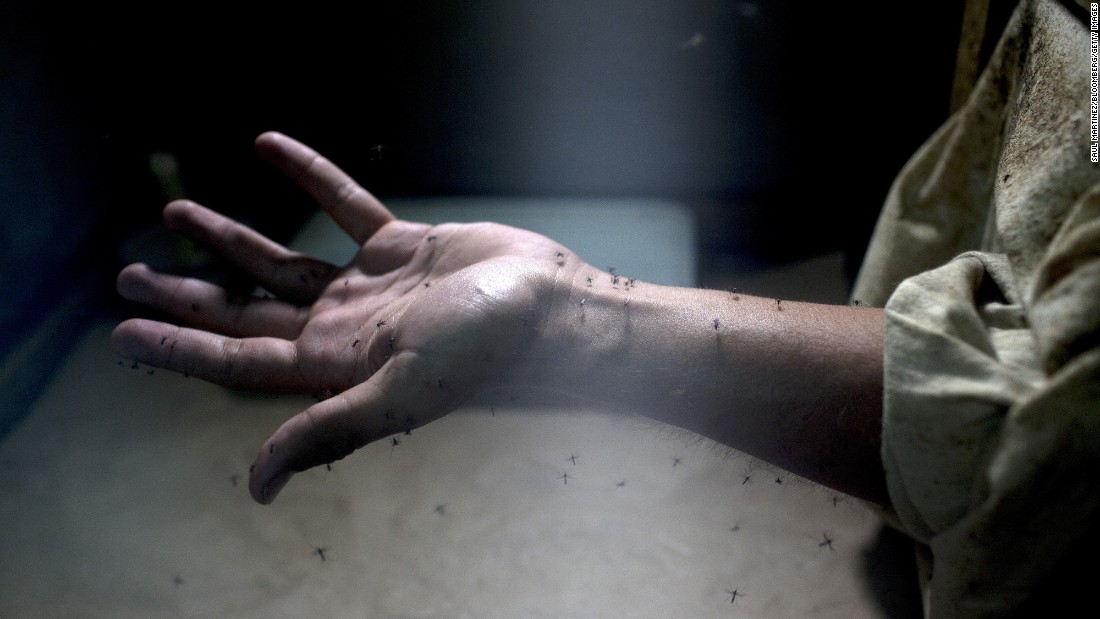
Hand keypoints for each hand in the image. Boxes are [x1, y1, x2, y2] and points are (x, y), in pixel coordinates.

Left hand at [111, 132, 568, 503]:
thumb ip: (326, 430)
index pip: (237, 358)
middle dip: (186, 293)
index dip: (179, 345)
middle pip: (245, 309)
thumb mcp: (398, 393)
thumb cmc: (484, 352)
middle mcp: (343, 328)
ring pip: (283, 259)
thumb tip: (256, 487)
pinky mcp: (402, 246)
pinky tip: (269, 145)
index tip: (124, 330)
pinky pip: (342, 204)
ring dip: (229, 237)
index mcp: (335, 365)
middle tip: (127, 273)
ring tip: (176, 211)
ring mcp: (371, 286)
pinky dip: (307, 176)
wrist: (552, 307)